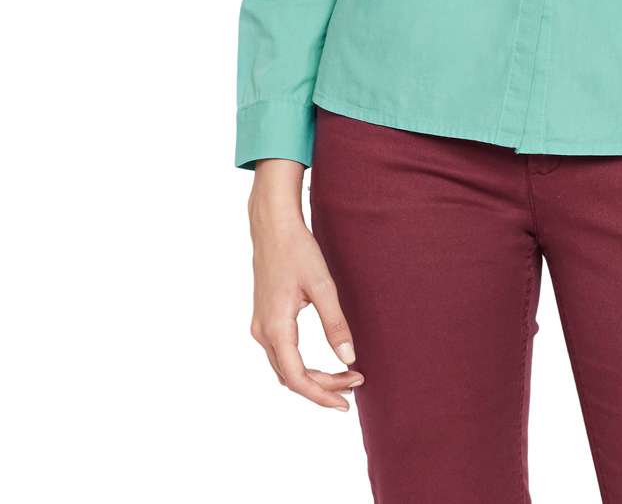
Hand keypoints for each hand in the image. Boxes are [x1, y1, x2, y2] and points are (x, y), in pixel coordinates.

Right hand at [247, 163, 364, 409]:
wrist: (272, 225)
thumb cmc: (298, 250)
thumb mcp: (322, 285)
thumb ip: (335, 323)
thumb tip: (349, 359)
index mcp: (276, 327)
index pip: (297, 378)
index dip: (322, 394)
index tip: (347, 402)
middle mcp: (262, 332)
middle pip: (291, 377)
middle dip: (323, 386)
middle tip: (355, 384)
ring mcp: (260, 326)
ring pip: (285, 368)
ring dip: (313, 378)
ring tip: (345, 377)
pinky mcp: (264, 319)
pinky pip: (282, 355)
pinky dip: (302, 365)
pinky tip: (323, 363)